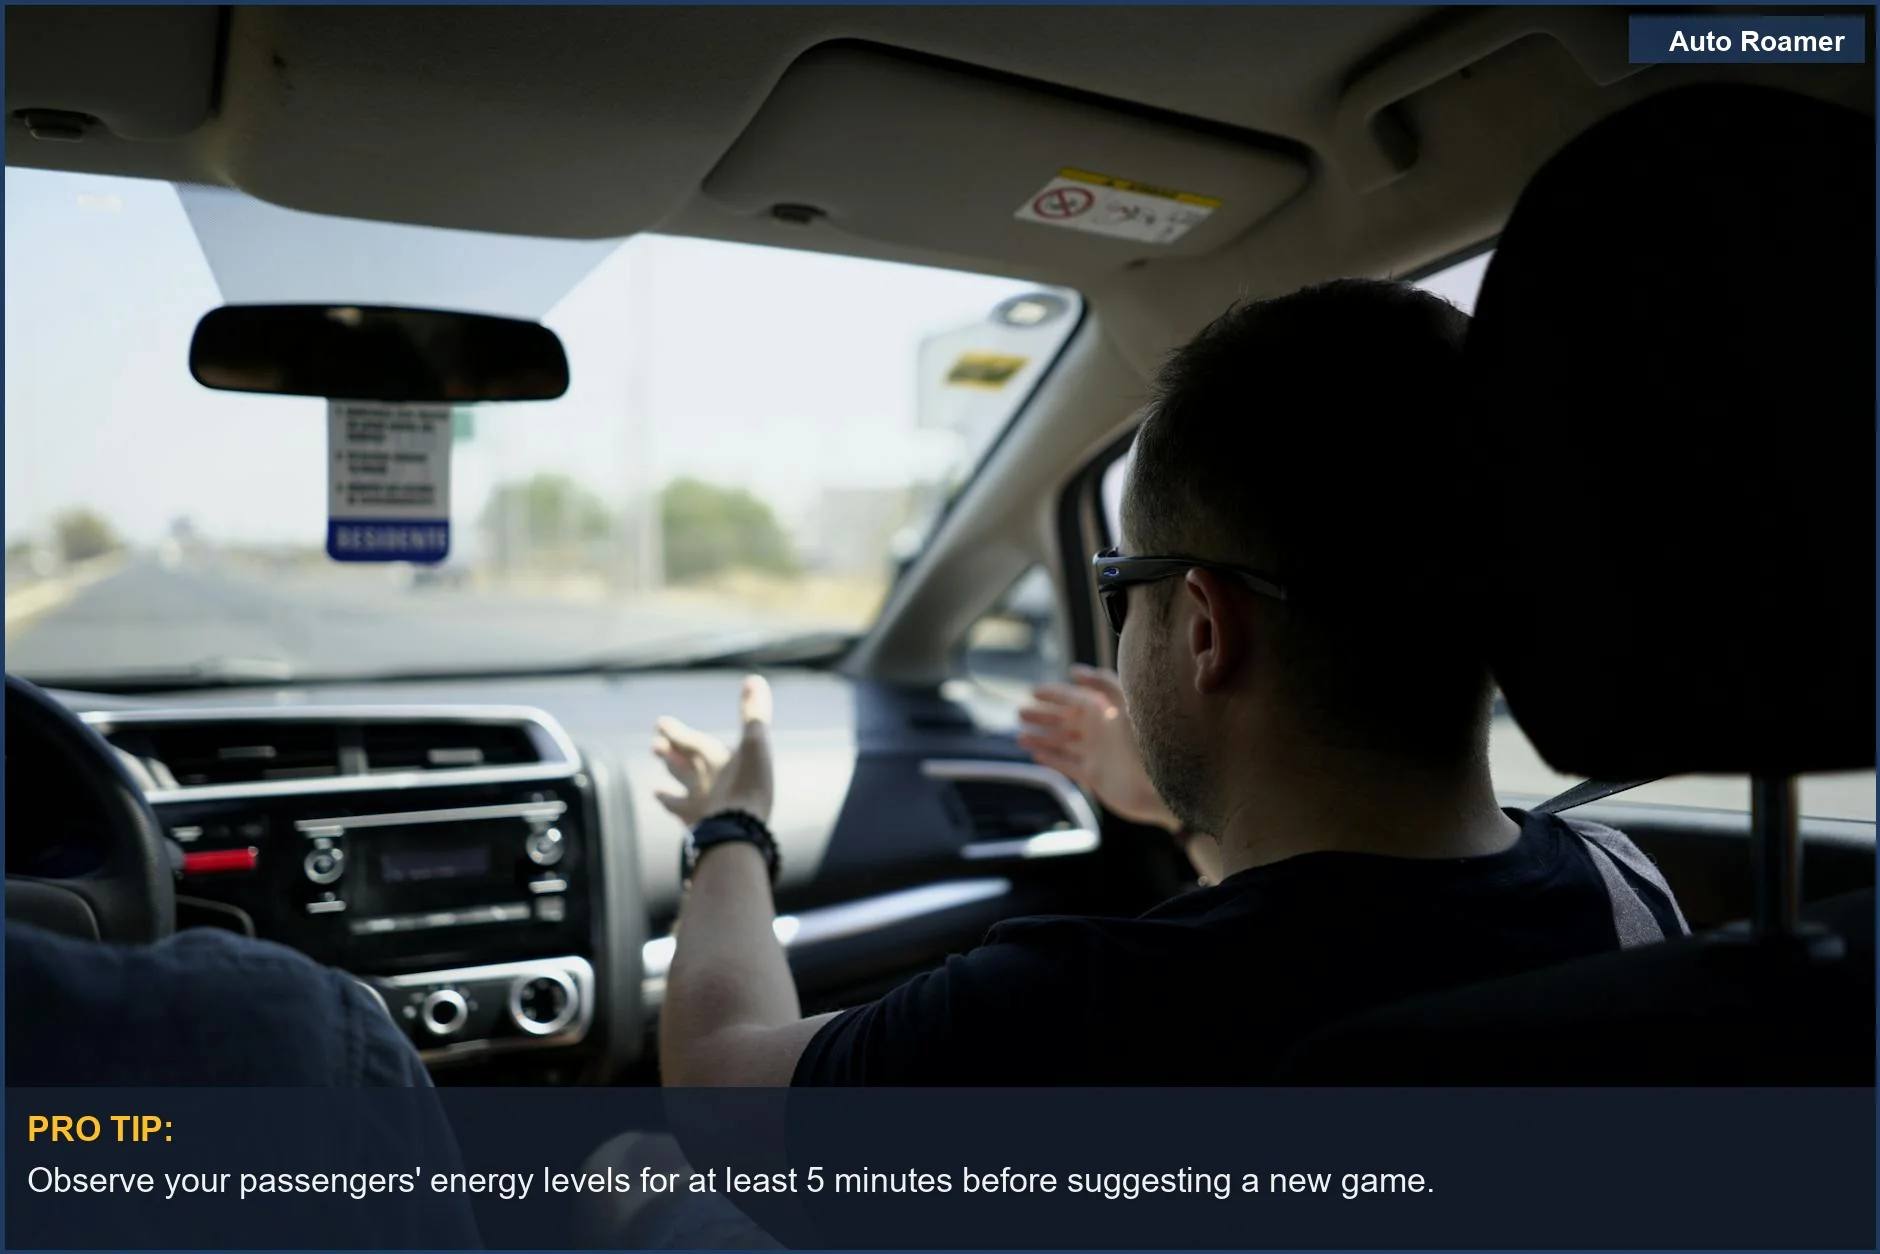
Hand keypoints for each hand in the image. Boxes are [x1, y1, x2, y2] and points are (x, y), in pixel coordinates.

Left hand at [654, 675, 774, 826]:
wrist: (737, 831)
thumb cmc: (748, 785)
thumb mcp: (756, 745)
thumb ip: (753, 713)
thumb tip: (754, 678)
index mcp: (709, 757)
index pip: (686, 740)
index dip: (673, 731)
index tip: (659, 724)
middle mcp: (698, 780)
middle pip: (679, 766)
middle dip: (668, 756)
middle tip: (654, 748)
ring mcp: (696, 806)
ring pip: (678, 795)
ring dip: (668, 790)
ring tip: (656, 792)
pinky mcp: (701, 828)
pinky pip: (685, 822)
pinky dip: (679, 819)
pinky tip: (677, 822)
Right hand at [1016, 665, 1177, 831]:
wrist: (1160, 786)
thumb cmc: (1146, 743)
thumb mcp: (1125, 704)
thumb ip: (1103, 683)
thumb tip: (1074, 671)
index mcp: (1106, 712)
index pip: (1074, 698)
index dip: (1054, 694)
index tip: (1032, 691)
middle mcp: (1100, 731)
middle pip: (1066, 720)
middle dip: (1043, 716)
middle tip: (1020, 713)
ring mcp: (1097, 754)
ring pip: (1063, 742)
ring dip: (1042, 738)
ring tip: (1020, 736)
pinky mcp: (1095, 776)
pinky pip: (1067, 764)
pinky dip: (1051, 759)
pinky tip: (1035, 754)